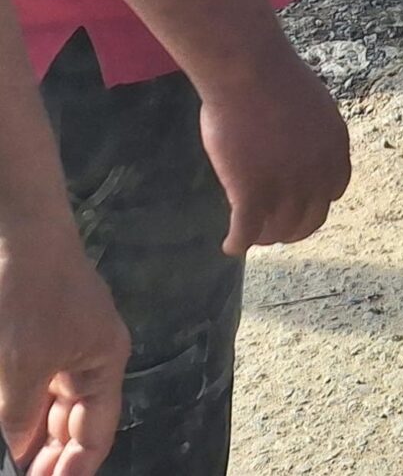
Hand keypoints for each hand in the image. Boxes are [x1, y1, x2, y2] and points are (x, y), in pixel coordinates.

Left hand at [0, 218, 125, 475]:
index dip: (76, 466)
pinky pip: (37, 385)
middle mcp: (92, 358)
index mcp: (104, 364)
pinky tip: (8, 428)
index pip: (96, 431)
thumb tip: (16, 452)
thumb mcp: (21, 369)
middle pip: (76, 421)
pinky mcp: (43, 335)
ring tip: (14, 462)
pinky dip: (23, 409)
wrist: (20, 239)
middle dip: (53, 455)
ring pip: (53, 405)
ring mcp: (68, 345)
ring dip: (34, 435)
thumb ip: (18, 417)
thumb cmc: (30, 301)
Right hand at [197, 56, 349, 255]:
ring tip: (252, 237)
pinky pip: (247, 231)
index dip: (314, 202)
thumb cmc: (274, 80)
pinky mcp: (253, 194)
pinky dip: (238, 243)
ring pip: (279, 230)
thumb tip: (297, 140)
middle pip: (309, 220)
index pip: (332, 192)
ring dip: (265, 238)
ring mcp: (287, 187)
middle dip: (292, 230)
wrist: (251, 75)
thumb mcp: (311, 106)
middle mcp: (318, 175)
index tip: (297, 205)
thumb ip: (311, 131)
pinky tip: (230, 246)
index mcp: (335, 150)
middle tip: (273, 231)